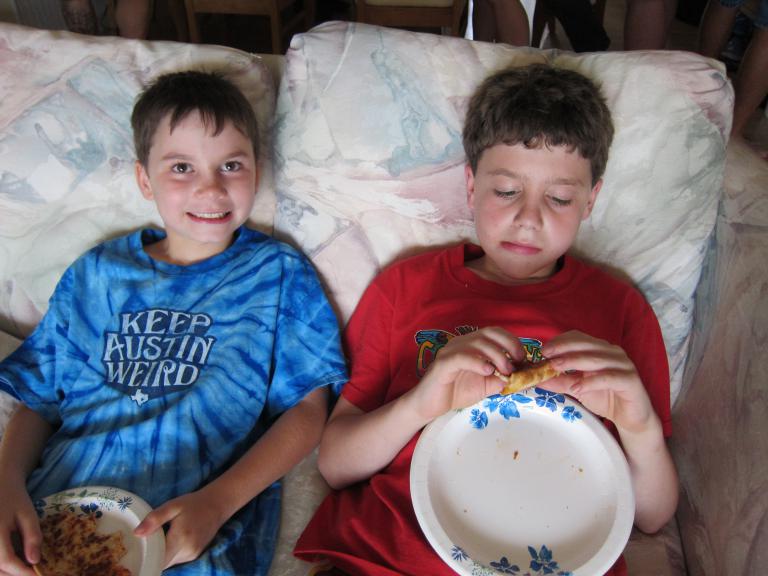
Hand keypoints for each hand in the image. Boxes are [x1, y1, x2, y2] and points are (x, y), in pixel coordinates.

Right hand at [0, 477, 38, 575]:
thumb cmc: (13, 499)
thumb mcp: (27, 514)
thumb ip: (32, 536)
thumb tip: (35, 561)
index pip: (7, 561)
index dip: (23, 573)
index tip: (39, 575)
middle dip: (15, 575)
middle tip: (33, 574)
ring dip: (7, 573)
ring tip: (25, 569)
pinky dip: (1, 567)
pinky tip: (14, 564)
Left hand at [133, 489, 226, 568]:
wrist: (217, 504)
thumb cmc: (193, 503)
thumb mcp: (173, 506)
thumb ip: (155, 519)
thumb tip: (137, 533)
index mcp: (180, 539)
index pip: (158, 560)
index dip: (147, 558)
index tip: (138, 552)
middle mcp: (187, 551)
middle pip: (162, 563)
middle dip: (152, 556)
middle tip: (144, 543)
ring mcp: (192, 555)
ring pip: (169, 562)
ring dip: (161, 554)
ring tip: (156, 540)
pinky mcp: (194, 555)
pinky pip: (176, 559)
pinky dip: (169, 553)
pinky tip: (168, 541)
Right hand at [407, 326, 524, 421]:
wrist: (430, 406)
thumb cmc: (455, 392)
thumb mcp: (485, 386)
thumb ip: (500, 379)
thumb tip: (519, 376)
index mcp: (472, 345)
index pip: (494, 333)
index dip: (511, 341)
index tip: (522, 358)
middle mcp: (461, 343)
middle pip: (488, 333)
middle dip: (507, 345)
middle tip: (517, 362)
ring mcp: (451, 351)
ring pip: (476, 343)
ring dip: (496, 355)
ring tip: (505, 370)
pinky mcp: (442, 364)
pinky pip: (461, 357)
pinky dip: (477, 362)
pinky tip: (487, 371)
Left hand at [541, 331, 657, 433]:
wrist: (631, 418)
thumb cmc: (606, 398)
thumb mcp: (578, 388)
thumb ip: (560, 381)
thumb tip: (537, 379)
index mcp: (601, 349)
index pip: (578, 337)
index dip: (560, 342)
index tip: (544, 351)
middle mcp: (613, 352)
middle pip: (586, 344)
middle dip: (563, 349)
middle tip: (546, 357)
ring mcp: (624, 365)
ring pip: (596, 359)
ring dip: (573, 362)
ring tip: (555, 368)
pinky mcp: (631, 380)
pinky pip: (608, 378)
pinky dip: (590, 382)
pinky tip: (576, 388)